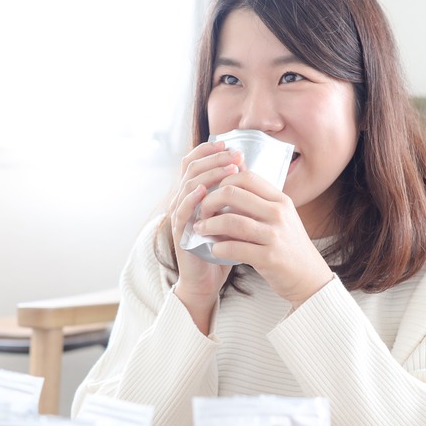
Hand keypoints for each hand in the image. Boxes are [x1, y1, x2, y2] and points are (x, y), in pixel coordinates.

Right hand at [169, 140, 240, 330]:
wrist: (207, 280)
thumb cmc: (220, 247)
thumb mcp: (229, 215)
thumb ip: (232, 194)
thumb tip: (247, 168)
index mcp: (192, 194)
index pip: (194, 162)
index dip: (209, 150)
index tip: (230, 144)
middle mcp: (182, 200)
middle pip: (191, 168)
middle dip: (214, 158)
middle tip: (234, 154)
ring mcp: (178, 216)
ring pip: (187, 185)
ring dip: (209, 174)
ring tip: (229, 168)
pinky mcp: (179, 232)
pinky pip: (182, 210)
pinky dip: (192, 198)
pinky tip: (204, 191)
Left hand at [190, 170, 333, 306]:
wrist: (308, 277)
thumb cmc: (288, 245)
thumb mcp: (280, 216)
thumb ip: (259, 200)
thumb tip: (234, 175)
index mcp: (280, 200)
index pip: (246, 177)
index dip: (223, 181)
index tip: (212, 193)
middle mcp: (278, 213)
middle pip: (233, 194)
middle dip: (209, 201)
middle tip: (201, 211)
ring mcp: (275, 235)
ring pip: (231, 221)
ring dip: (209, 224)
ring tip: (200, 229)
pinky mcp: (269, 257)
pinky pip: (235, 248)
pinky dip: (219, 248)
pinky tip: (214, 249)